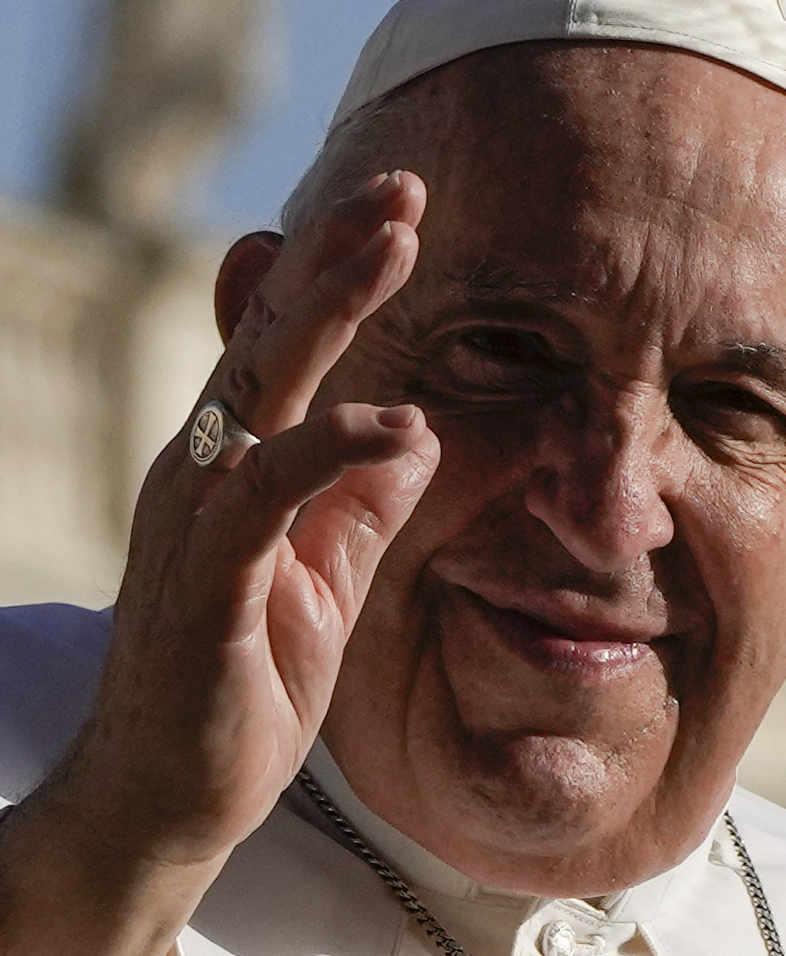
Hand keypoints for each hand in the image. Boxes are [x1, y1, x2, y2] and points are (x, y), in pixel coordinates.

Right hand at [0, 171, 439, 954]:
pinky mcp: (206, 582)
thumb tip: (416, 425)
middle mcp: (203, 471)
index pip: (284, 342)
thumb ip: (365, 496)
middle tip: (403, 186)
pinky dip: (331, 447)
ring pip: (260, 386)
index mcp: (235, 461)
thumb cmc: (251, 676)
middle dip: (335, 252)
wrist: (172, 796)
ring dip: (328, 308)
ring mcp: (195, 520)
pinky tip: (398, 423)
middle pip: (269, 335)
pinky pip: (267, 493)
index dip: (333, 268)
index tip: (401, 204)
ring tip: (399, 245)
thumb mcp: (331, 569)